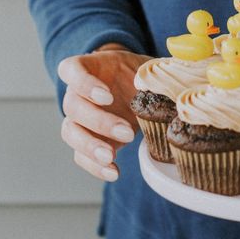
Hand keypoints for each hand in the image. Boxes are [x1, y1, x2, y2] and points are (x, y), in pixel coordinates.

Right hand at [57, 43, 150, 182]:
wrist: (131, 84)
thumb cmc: (134, 72)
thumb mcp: (144, 67)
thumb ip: (152, 74)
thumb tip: (169, 84)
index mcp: (88, 68)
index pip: (70, 70)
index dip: (84, 84)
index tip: (106, 96)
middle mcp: (76, 92)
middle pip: (72, 106)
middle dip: (98, 122)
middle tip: (127, 132)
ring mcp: (78, 117)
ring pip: (70, 132)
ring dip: (90, 147)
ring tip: (111, 157)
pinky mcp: (86, 139)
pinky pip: (80, 155)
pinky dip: (94, 166)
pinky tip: (113, 171)